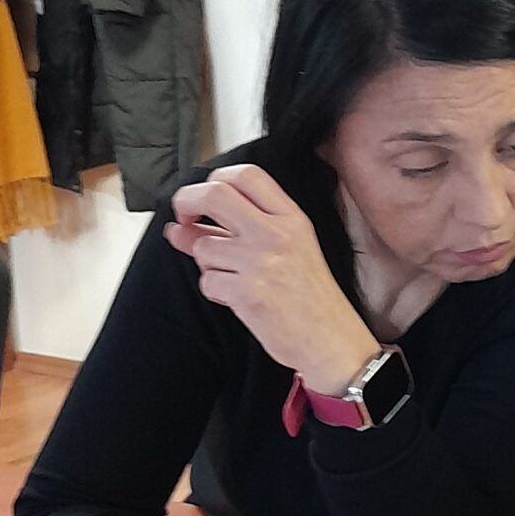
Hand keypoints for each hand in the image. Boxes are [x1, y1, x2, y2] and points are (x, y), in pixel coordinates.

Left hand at [166, 163, 377, 390]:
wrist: (331, 340)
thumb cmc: (311, 298)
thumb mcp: (289, 250)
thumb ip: (239, 230)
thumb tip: (183, 225)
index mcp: (292, 218)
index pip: (245, 174)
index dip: (213, 180)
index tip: (203, 197)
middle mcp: (278, 234)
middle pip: (215, 194)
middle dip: (188, 202)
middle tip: (185, 217)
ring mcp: (262, 262)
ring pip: (204, 245)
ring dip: (206, 262)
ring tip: (230, 275)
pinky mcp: (248, 292)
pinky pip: (207, 281)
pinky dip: (214, 290)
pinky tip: (236, 296)